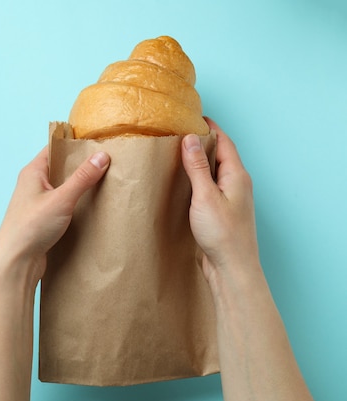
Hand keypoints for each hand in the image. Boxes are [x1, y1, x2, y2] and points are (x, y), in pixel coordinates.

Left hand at [0, 146, 109, 284]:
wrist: (16, 262)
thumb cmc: (31, 227)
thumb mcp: (61, 199)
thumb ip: (82, 178)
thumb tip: (101, 156)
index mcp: (33, 172)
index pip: (54, 149)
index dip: (74, 145)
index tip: (96, 144)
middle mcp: (33, 185)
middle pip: (60, 168)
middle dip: (81, 167)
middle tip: (106, 164)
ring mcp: (37, 203)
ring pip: (62, 188)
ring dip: (79, 188)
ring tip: (103, 184)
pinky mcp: (42, 219)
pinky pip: (62, 205)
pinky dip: (75, 204)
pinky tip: (90, 208)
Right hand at [181, 118, 259, 283]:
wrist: (231, 269)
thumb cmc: (222, 235)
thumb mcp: (205, 196)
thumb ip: (198, 167)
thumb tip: (190, 139)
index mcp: (237, 176)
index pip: (224, 142)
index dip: (209, 127)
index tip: (192, 116)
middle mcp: (236, 184)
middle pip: (220, 154)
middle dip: (202, 141)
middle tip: (180, 131)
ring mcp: (229, 198)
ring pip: (214, 171)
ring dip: (199, 160)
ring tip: (177, 153)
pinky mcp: (220, 211)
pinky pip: (209, 186)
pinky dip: (197, 178)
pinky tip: (182, 182)